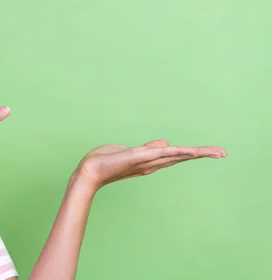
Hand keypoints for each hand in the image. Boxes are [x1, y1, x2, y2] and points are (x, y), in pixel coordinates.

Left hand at [75, 139, 226, 191]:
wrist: (91, 171)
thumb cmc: (107, 162)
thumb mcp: (129, 152)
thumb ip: (147, 149)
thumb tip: (165, 143)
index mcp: (150, 161)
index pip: (176, 156)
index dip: (194, 153)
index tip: (212, 152)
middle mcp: (151, 164)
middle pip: (181, 157)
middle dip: (202, 154)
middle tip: (223, 153)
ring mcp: (146, 161)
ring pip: (175, 155)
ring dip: (195, 153)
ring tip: (214, 151)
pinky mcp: (138, 157)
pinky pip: (159, 153)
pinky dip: (175, 152)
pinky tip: (188, 150)